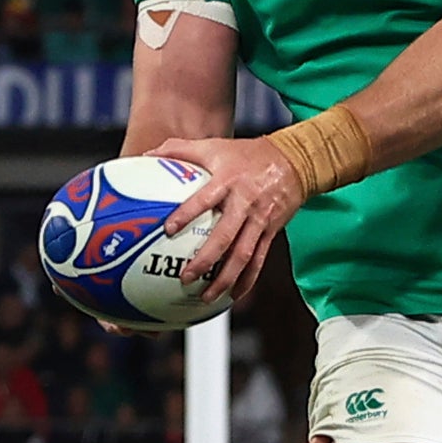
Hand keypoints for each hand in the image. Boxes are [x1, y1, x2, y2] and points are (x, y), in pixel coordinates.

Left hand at [149, 134, 304, 297]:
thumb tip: (147, 153)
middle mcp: (244, 203)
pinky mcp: (270, 232)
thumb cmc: (247, 154)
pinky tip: (233, 296)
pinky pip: (258, 261)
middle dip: (205, 260)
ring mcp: (259, 220)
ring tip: (207, 296)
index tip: (168, 230)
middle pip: (224, 236)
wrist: (294, 161)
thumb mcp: (214, 146)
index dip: (187, 214)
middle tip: (186, 277)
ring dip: (225, 279)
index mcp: (228, 180)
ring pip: (242, 255)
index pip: (204, 199)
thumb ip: (179, 149)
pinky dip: (247, 281)